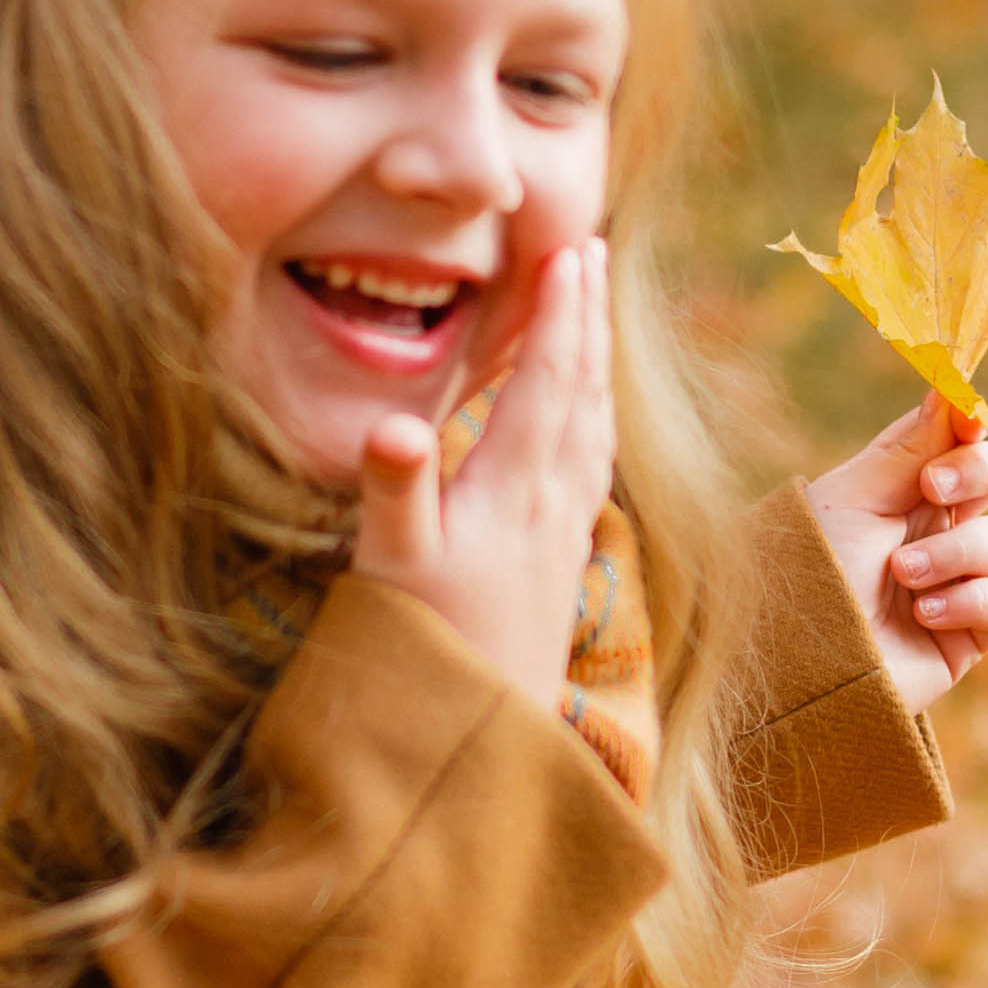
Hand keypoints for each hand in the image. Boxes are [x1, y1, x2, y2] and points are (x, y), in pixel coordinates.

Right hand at [352, 240, 613, 712]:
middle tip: (590, 248)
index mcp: (513, 490)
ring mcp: (562, 535)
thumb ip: (394, 490)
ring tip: (594, 310)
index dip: (557, 312)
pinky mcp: (560, 564)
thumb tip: (392, 422)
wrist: (479, 739)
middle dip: (585, 316)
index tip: (568, 247)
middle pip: (582, 389)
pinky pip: (589, 467)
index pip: (545, 380)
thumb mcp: (392, 569)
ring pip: (593, 425)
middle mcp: (551, 504)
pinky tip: (588, 417)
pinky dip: (593, 419)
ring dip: (596, 360)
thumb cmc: (424, 653)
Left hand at [805, 393, 987, 712]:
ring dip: (954, 552)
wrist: (796, 665)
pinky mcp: (963, 636)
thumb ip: (907, 448)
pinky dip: (967, 599)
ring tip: (902, 574)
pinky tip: (922, 613)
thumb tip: (951, 387)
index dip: (967, 427)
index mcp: (895, 493)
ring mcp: (949, 583)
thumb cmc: (808, 575)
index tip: (964, 419)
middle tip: (932, 489)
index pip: (953, 442)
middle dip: (973, 475)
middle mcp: (926, 531)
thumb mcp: (852, 500)